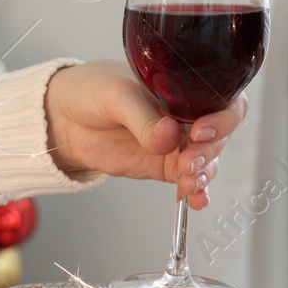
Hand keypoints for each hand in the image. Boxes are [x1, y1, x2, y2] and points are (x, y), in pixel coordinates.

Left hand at [43, 60, 245, 209]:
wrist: (64, 119)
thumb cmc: (90, 91)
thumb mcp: (115, 96)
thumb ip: (142, 118)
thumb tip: (169, 138)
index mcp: (184, 87)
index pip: (223, 100)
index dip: (222, 117)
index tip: (201, 131)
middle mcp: (188, 114)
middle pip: (220, 134)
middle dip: (209, 151)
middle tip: (188, 161)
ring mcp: (179, 142)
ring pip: (208, 160)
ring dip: (203, 174)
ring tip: (188, 183)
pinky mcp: (166, 166)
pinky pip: (191, 180)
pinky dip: (198, 192)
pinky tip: (197, 200)